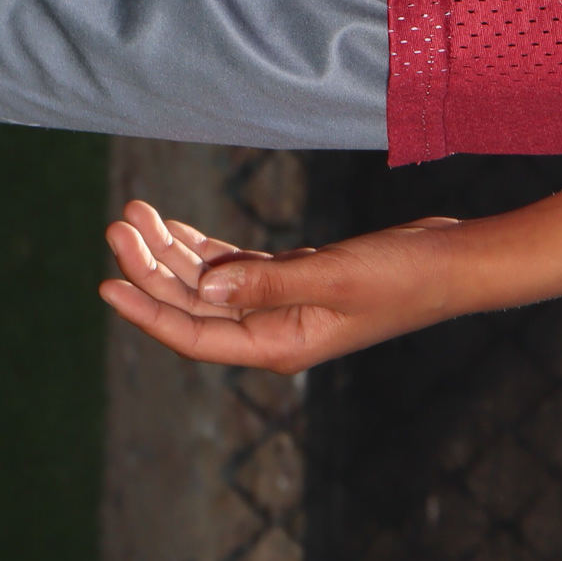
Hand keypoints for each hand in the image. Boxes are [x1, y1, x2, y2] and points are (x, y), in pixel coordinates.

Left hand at [98, 198, 462, 372]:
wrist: (455, 265)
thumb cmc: (405, 277)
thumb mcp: (335, 277)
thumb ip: (269, 283)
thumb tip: (206, 288)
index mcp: (279, 343)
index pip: (195, 333)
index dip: (147, 311)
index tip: (107, 283)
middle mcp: (274, 331)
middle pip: (195, 305)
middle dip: (153, 266)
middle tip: (121, 224)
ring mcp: (286, 307)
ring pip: (213, 285)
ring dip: (175, 253)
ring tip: (140, 217)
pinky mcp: (300, 281)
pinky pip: (238, 271)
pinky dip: (208, 250)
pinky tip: (181, 231)